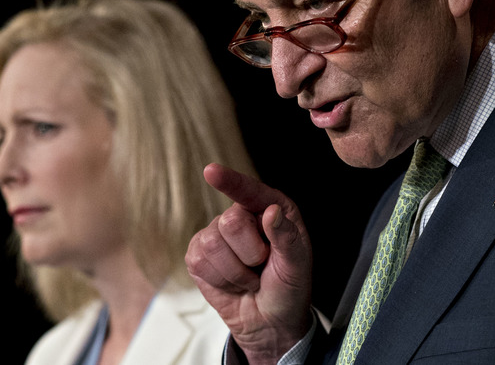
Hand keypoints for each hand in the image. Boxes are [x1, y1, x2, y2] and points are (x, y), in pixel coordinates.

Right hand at [186, 163, 313, 363]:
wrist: (270, 322)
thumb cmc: (288, 288)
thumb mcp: (297, 265)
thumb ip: (287, 237)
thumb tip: (272, 211)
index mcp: (271, 210)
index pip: (249, 191)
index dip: (231, 182)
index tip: (211, 172)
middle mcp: (242, 216)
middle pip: (230, 223)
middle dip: (250, 254)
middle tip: (262, 266)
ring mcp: (216, 234)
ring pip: (212, 245)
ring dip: (236, 273)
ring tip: (249, 277)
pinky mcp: (198, 255)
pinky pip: (198, 262)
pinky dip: (219, 280)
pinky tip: (232, 283)